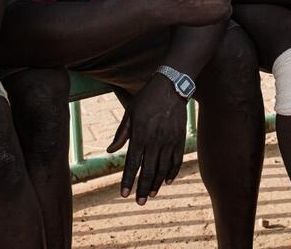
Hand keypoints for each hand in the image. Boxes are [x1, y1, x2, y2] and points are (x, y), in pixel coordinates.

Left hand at [106, 75, 186, 203]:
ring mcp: (169, 141)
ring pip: (163, 168)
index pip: (132, 163)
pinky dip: (172, 172)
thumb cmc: (146, 99)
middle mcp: (155, 140)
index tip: (124, 194)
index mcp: (140, 135)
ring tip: (152, 195)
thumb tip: (110, 151)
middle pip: (149, 171)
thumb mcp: (130, 113)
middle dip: (143, 188)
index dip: (128, 180)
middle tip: (139, 202)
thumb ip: (121, 134)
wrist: (171, 87)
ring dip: (157, 184)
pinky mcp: (180, 139)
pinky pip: (176, 160)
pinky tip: (168, 180)